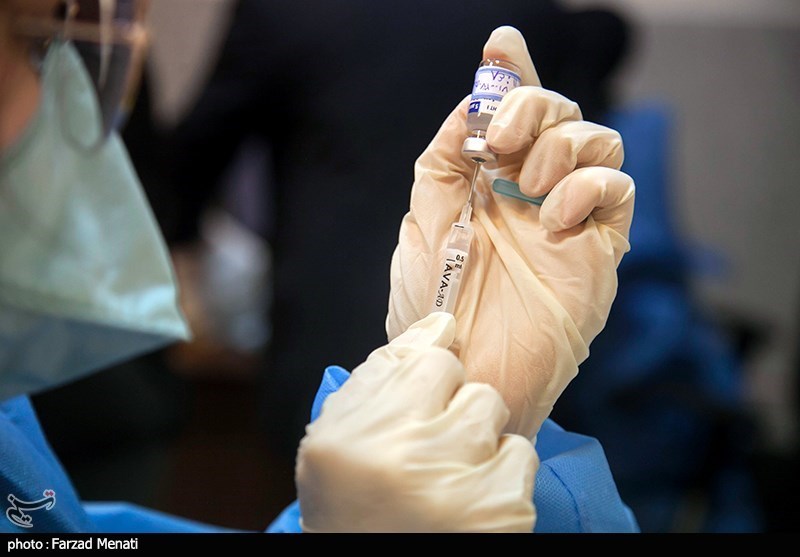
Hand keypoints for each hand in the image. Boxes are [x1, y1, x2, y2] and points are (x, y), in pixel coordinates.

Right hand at [295, 312, 536, 532]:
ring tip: (450, 472)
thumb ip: (381, 370)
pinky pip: (521, 455)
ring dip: (479, 439)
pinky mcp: (503, 513)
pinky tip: (471, 496)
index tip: (421, 407)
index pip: (433, 361)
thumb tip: (440, 323)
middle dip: (456, 411)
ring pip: (497, 417)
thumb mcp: (338, 432)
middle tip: (433, 448)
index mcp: (358, 433)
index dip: (430, 383)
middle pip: (473, 389)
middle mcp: (410, 459)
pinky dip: (501, 472)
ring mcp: (462, 489)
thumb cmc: (351, 500)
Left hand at [387, 26, 634, 438]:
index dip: (510, 76)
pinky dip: (586, 184)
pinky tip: (552, 215)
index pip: (510, 117)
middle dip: (529, 104)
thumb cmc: (434, 307)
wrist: (464, 370)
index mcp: (488, 184)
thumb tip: (463, 107)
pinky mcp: (600, 245)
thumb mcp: (422, 223)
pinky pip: (618, 187)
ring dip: (558, 143)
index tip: (500, 45)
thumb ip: (442, 162)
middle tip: (495, 139)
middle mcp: (531, 193)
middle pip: (557, 112)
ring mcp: (568, 217)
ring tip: (524, 183)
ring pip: (596, 138)